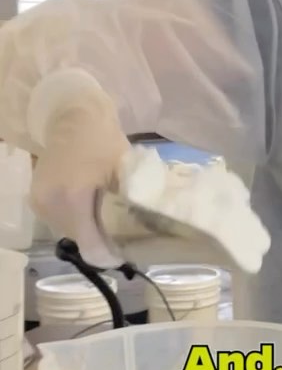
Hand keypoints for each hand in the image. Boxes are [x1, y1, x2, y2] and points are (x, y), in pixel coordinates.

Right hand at [30, 95, 131, 266]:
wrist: (71, 115)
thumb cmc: (103, 139)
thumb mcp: (126, 171)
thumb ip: (136, 203)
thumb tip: (155, 233)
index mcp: (72, 199)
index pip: (92, 248)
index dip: (112, 254)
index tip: (129, 251)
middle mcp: (50, 206)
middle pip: (82, 242)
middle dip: (103, 240)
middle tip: (124, 232)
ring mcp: (40, 203)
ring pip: (72, 233)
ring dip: (90, 229)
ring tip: (108, 216)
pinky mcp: (37, 199)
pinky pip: (62, 221)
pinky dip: (78, 219)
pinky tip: (92, 206)